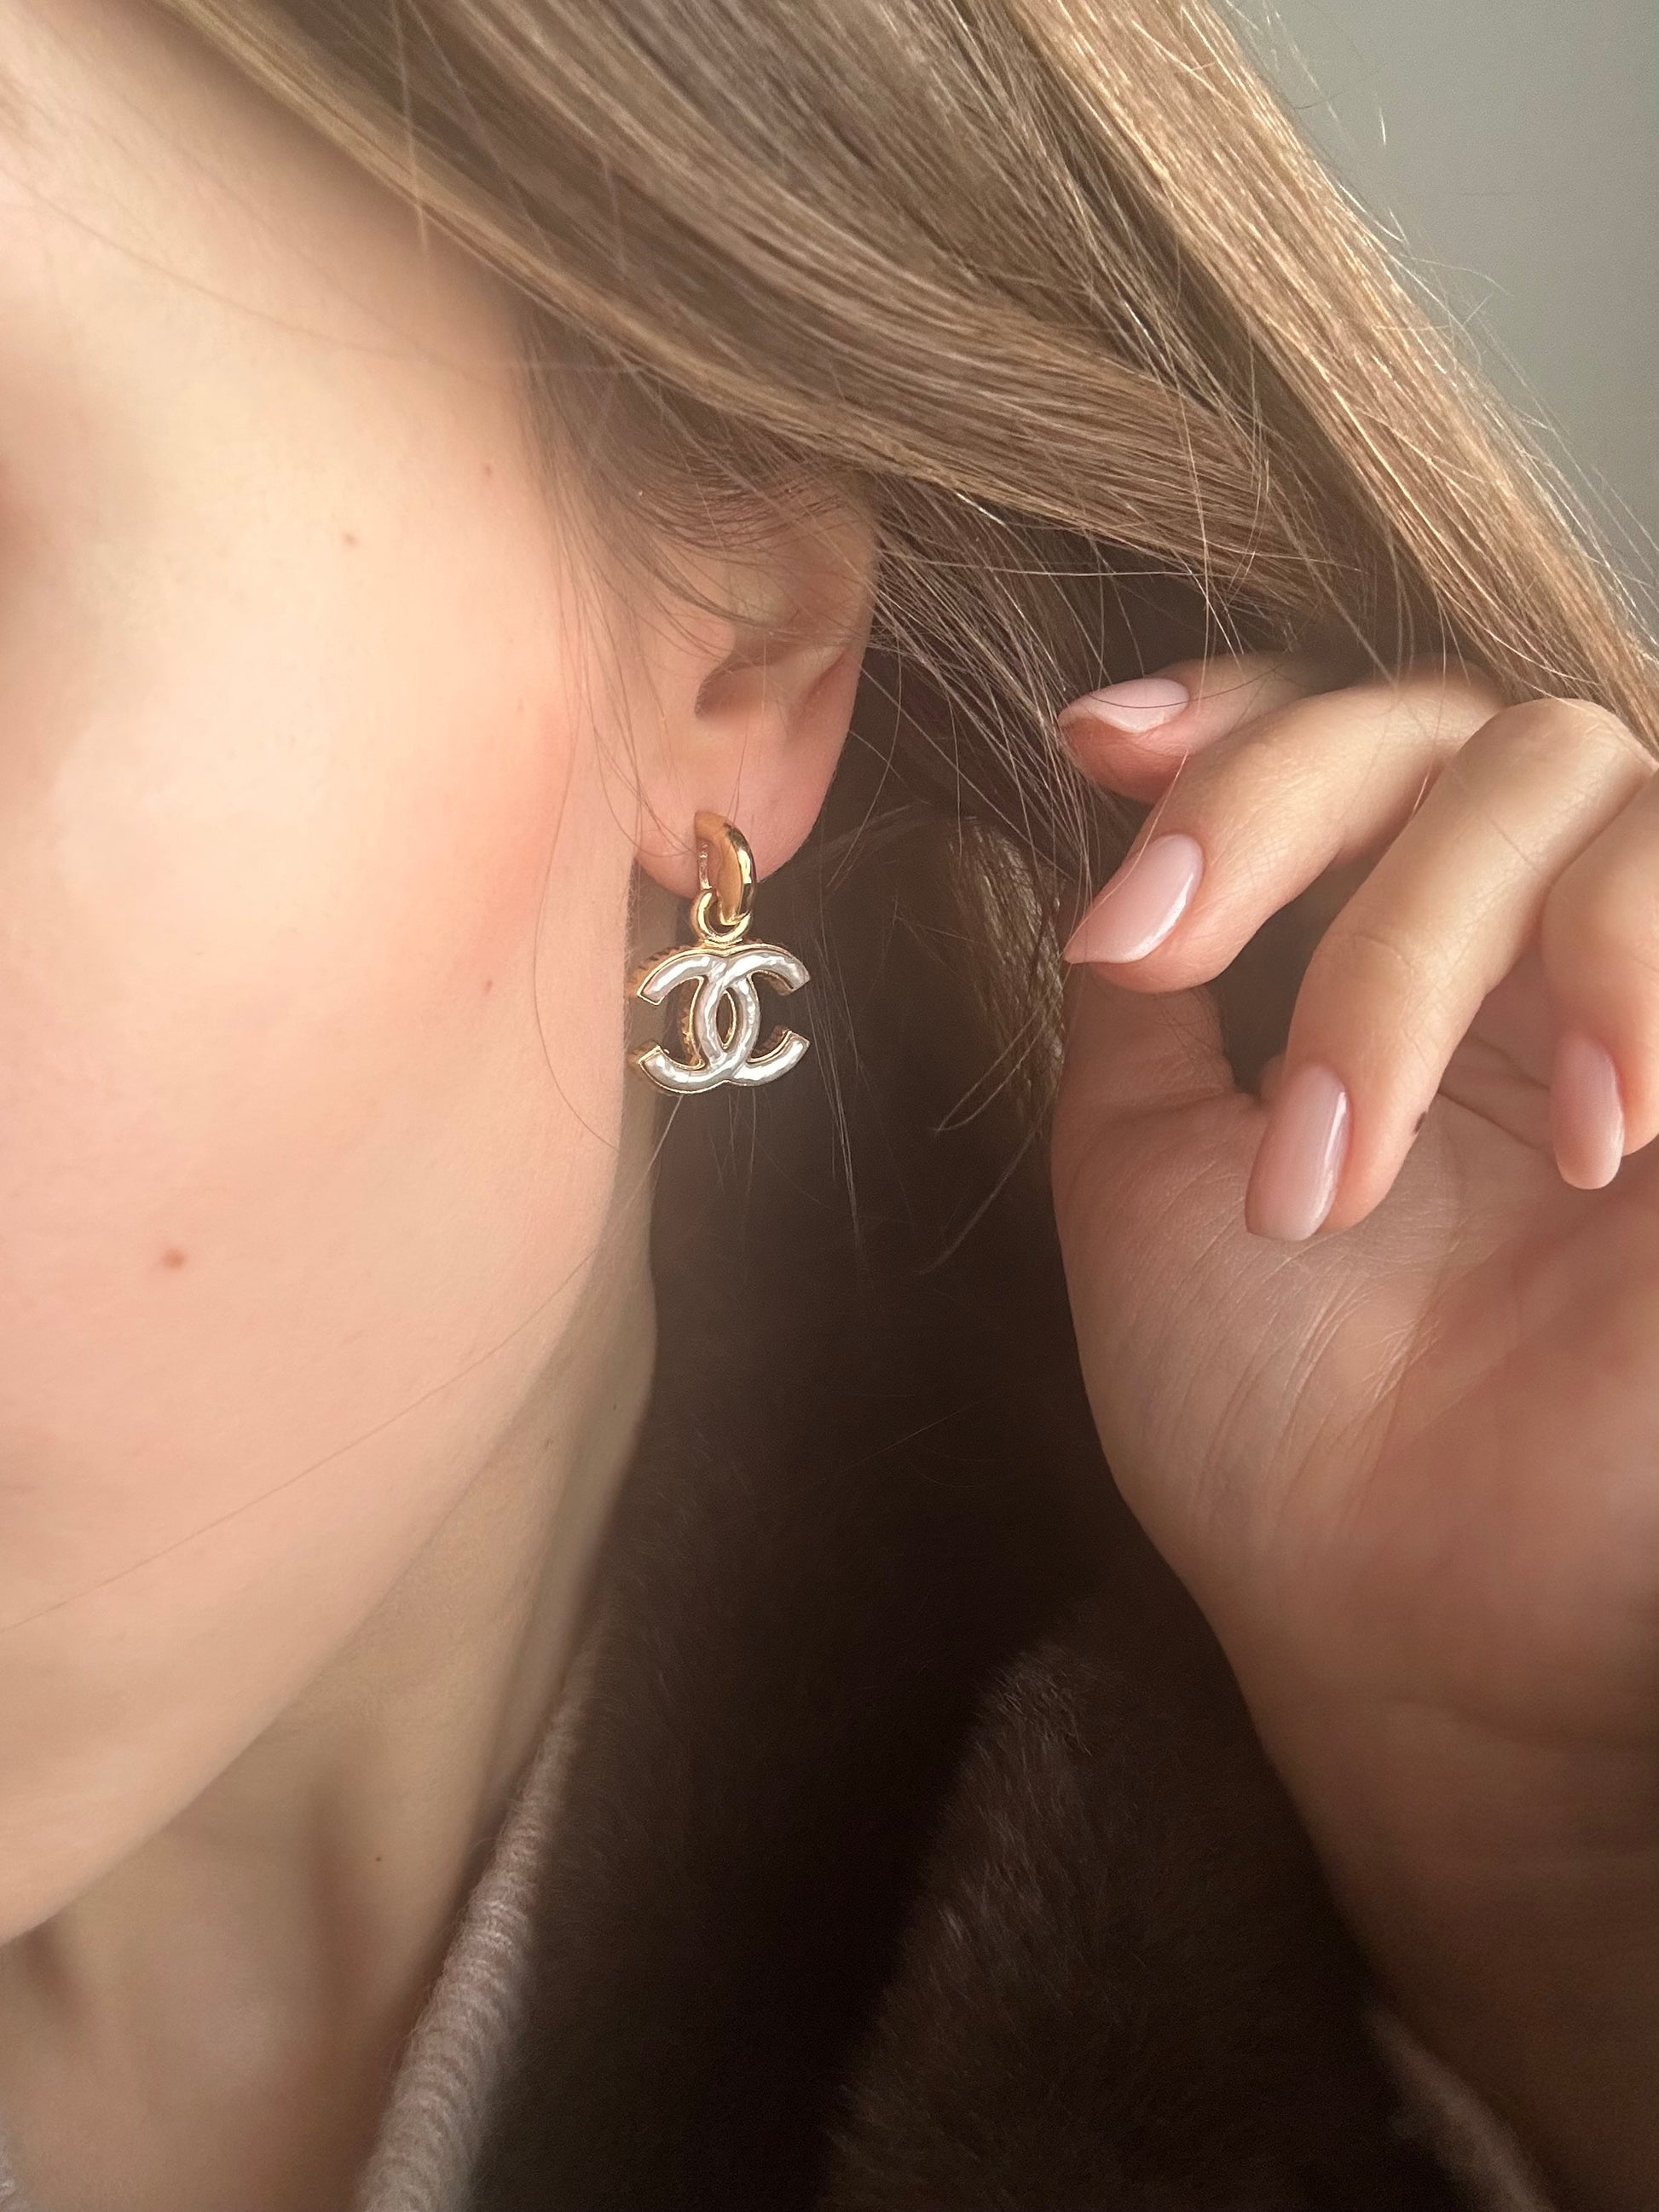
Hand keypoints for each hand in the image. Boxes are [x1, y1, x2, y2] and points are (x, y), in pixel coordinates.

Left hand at [1051, 656, 1658, 2210]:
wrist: (1405, 1625)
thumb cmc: (1262, 1427)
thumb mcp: (1143, 1176)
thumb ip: (1146, 994)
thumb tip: (1109, 828)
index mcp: (1387, 982)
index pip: (1347, 745)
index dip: (1238, 708)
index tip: (1098, 741)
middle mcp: (1529, 970)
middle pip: (1453, 731)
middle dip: (1284, 822)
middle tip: (1164, 957)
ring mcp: (1642, 1016)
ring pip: (1577, 777)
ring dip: (1421, 940)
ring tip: (1345, 1160)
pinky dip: (1629, 973)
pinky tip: (1594, 1145)